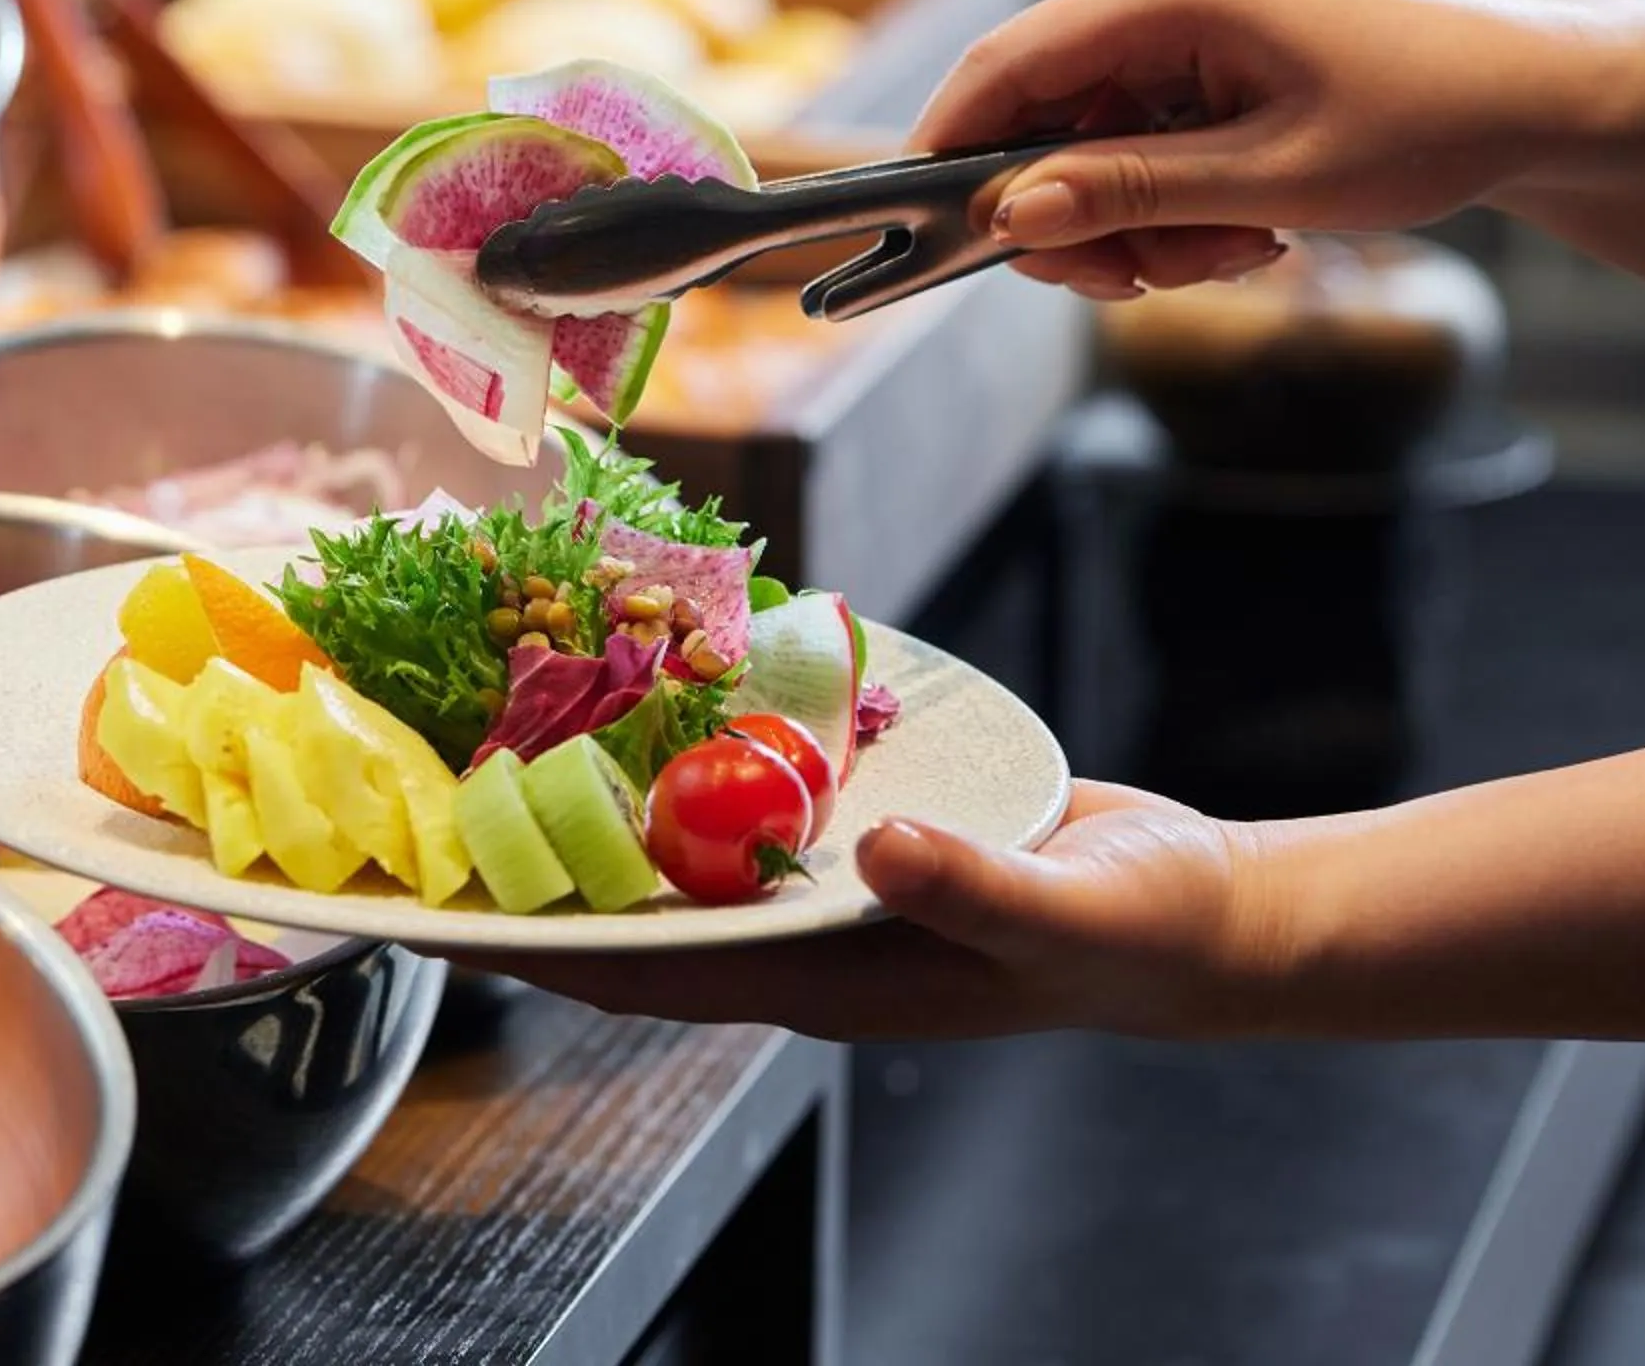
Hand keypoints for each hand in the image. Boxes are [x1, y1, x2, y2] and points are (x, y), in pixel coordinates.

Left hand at [465, 781, 1285, 1041]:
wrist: (1200, 909)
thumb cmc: (1137, 933)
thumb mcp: (1063, 908)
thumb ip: (973, 886)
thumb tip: (881, 852)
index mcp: (823, 975)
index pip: (649, 974)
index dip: (545, 949)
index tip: (446, 913)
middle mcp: (799, 930)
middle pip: (638, 903)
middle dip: (542, 858)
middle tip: (445, 781)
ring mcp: (823, 878)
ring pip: (684, 837)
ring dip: (606, 787)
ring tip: (513, 710)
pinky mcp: (855, 824)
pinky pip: (753, 783)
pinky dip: (700, 739)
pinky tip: (658, 669)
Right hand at [909, 0, 1644, 299]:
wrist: (1526, 91)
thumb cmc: (1424, 121)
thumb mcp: (1269, 182)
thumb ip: (1128, 195)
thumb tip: (1009, 217)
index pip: (1007, 66)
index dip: (952, 153)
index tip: (933, 238)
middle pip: (1037, 112)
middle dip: (1085, 215)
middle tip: (1160, 281)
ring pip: (1079, 133)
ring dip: (1136, 217)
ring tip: (1235, 253)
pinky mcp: (1187, 22)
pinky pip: (1122, 121)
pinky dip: (1161, 188)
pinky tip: (1235, 222)